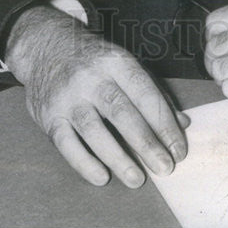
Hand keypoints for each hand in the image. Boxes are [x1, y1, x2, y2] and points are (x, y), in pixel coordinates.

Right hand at [4, 4, 188, 187]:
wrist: (46, 47)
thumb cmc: (95, 61)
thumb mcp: (125, 65)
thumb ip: (153, 93)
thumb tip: (182, 124)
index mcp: (117, 62)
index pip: (145, 94)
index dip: (164, 123)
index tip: (178, 150)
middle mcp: (92, 77)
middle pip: (122, 112)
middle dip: (146, 143)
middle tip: (165, 168)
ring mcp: (68, 96)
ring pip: (94, 129)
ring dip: (118, 157)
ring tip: (137, 180)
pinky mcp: (49, 115)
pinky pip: (65, 142)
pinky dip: (84, 162)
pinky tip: (102, 177)